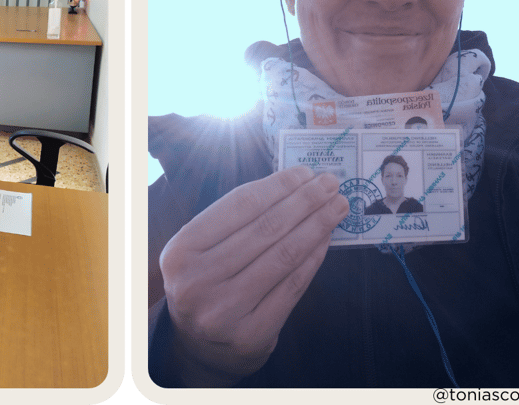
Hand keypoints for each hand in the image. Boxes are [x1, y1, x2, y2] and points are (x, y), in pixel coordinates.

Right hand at [159, 165, 349, 385]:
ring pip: (283, 255)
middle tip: (331, 184)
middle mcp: (197, 280)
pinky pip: (293, 286)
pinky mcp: (252, 334)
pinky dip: (314, 258)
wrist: (201, 346)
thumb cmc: (207, 283)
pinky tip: (326, 239)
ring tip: (337, 207)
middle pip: (265, 228)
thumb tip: (292, 185)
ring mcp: (224, 310)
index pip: (239, 205)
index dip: (277, 185)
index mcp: (181, 250)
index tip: (305, 173)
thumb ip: (236, 221)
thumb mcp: (202, 249)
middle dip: (305, 201)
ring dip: (317, 225)